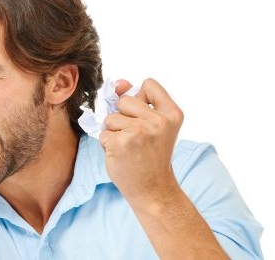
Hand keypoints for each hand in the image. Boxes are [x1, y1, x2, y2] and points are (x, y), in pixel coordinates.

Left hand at [100, 78, 183, 203]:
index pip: (149, 84)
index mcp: (172, 114)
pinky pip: (103, 133)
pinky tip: (120, 155)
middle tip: (135, 138)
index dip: (139, 96)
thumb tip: (119, 83)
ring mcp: (139, 132)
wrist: (153, 190)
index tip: (142, 115)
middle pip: (124, 100)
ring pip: (110, 118)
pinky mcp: (120, 143)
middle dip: (123, 117)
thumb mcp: (155, 126)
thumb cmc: (152, 156)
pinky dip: (107, 144)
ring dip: (114, 132)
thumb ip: (140, 101)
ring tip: (128, 147)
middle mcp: (158, 121)